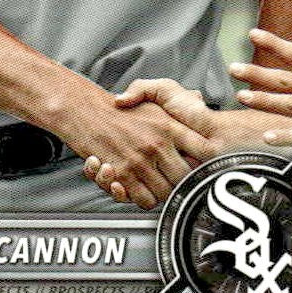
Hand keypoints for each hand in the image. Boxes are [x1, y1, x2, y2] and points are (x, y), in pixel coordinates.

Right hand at [75, 99, 214, 209]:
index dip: (208, 161)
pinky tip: (142, 188)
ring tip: (160, 186)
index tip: (205, 164)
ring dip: (165, 193)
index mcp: (169, 125)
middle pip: (188, 178)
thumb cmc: (119, 106)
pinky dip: (144, 199)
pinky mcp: (122, 173)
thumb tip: (198, 101)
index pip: (205, 150)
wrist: (83, 109)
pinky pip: (143, 199)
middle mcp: (157, 144)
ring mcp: (140, 160)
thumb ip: (178, 97)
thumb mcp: (153, 93)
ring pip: (167, 193)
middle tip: (182, 181)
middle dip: (187, 183)